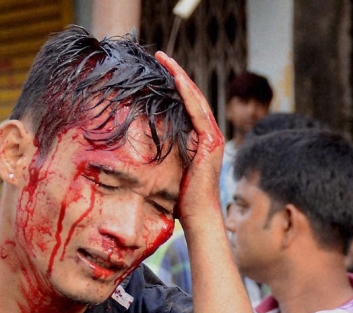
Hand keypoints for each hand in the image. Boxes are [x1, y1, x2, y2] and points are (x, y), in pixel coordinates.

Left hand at [154, 51, 224, 227]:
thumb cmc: (182, 199)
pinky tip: (176, 79)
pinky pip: (198, 111)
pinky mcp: (211, 141)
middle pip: (193, 96)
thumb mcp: (169, 170)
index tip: (160, 70)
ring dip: (180, 77)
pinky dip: (187, 94)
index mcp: (199, 138)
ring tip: (166, 60)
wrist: (198, 215)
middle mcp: (209, 133)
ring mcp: (212, 136)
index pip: (188, 105)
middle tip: (161, 56)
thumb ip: (163, 155)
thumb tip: (139, 149)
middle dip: (177, 74)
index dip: (175, 86)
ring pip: (196, 98)